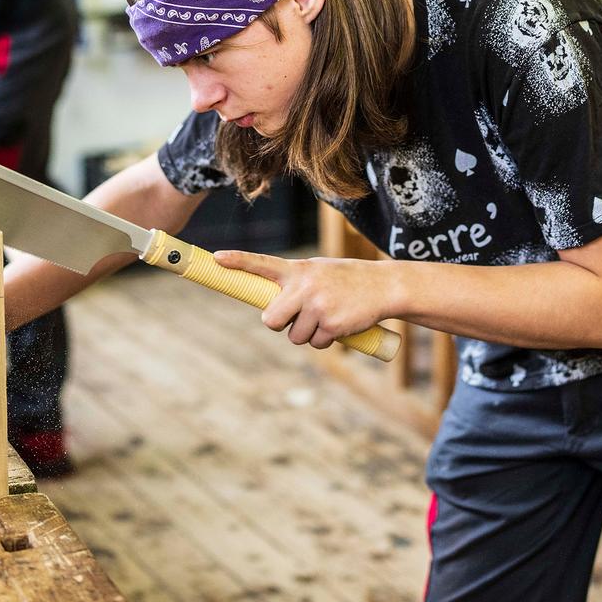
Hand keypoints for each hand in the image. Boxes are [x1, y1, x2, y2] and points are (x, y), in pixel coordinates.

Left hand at [216, 251, 396, 349]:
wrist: (384, 286)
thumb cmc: (348, 280)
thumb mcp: (320, 272)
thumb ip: (296, 285)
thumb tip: (272, 312)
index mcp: (299, 269)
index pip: (262, 264)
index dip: (238, 262)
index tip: (216, 258)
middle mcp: (304, 285)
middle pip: (270, 320)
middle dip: (281, 324)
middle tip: (299, 316)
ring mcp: (316, 305)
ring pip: (294, 335)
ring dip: (308, 333)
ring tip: (328, 315)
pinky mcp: (330, 324)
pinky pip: (315, 343)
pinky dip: (325, 339)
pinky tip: (340, 323)